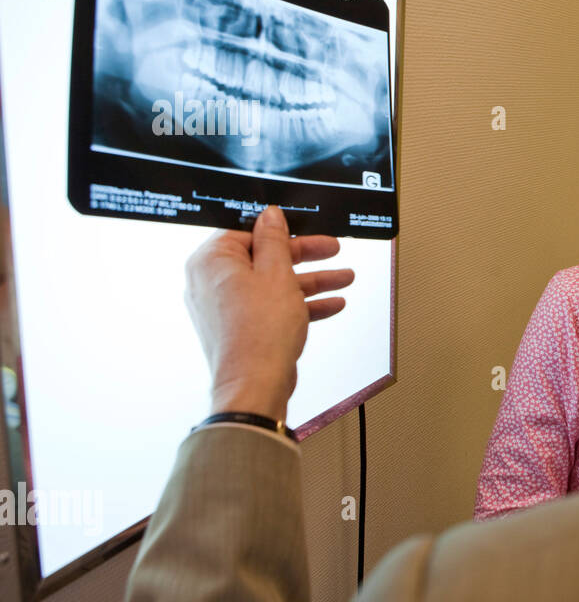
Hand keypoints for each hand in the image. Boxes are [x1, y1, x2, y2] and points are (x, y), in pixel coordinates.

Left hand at [184, 205, 354, 422]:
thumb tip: (270, 216)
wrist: (256, 385)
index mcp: (211, 261)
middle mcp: (211, 282)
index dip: (280, 228)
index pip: (245, 230)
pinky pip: (270, 306)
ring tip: (344, 278)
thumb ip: (274, 241)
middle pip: (263, 256)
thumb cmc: (259, 333)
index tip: (304, 226)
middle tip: (331, 248)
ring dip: (310, 281)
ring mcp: (224, 307)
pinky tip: (331, 304)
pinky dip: (298, 303)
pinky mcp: (239, 327)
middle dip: (304, 255)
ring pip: (272, 283)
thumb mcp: (277, 274)